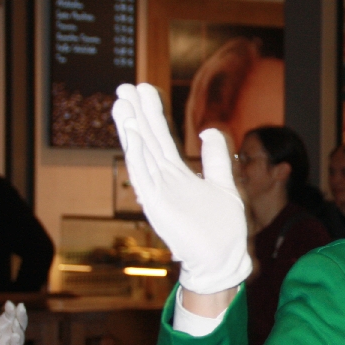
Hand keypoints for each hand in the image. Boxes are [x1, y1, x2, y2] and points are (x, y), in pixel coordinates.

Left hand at [0, 294, 26, 344]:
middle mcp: (7, 336)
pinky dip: (15, 343)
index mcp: (0, 327)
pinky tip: (13, 336)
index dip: (11, 310)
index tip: (9, 304)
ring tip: (15, 323)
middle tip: (19, 308)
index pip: (10, 316)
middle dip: (20, 316)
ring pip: (19, 336)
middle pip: (19, 324)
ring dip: (19, 328)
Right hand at [111, 83, 250, 297]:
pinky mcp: (159, 207)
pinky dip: (138, 157)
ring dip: (130, 130)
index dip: (152, 114)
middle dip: (135, 114)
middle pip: (147, 140)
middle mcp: (164, 181)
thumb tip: (209, 130)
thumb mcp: (224, 182)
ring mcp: (159, 193)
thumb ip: (216, 156)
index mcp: (177, 174)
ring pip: (141, 155)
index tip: (144, 89)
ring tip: (121, 104)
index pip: (161, 137)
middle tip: (123, 86)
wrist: (223, 257)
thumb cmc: (222, 226)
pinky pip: (144, 178)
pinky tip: (131, 136)